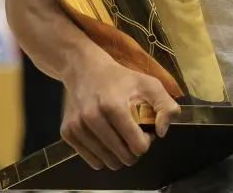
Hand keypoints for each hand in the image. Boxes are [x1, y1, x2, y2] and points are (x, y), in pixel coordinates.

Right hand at [61, 47, 180, 170]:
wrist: (84, 70)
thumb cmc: (121, 79)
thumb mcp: (149, 84)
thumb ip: (165, 106)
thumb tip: (161, 133)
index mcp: (113, 106)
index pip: (137, 145)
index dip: (146, 141)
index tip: (145, 131)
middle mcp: (92, 117)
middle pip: (123, 157)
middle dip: (133, 150)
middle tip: (133, 134)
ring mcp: (77, 126)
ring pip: (107, 162)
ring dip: (118, 154)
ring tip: (120, 136)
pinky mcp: (67, 132)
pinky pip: (92, 161)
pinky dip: (102, 155)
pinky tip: (106, 139)